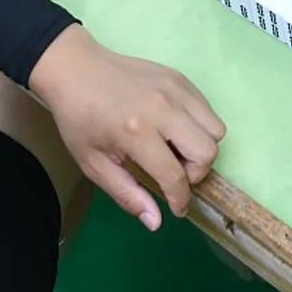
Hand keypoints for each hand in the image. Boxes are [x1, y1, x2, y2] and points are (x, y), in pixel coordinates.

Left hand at [28, 25, 225, 230]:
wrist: (75, 69)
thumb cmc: (79, 120)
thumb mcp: (93, 164)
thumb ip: (126, 194)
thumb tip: (157, 222)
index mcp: (136, 133)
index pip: (176, 176)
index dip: (180, 200)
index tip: (176, 208)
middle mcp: (163, 109)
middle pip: (208, 151)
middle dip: (196, 172)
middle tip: (174, 172)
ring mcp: (176, 90)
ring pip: (216, 129)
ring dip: (202, 147)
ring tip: (176, 149)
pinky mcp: (180, 77)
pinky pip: (208, 109)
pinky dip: (199, 125)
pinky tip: (174, 127)